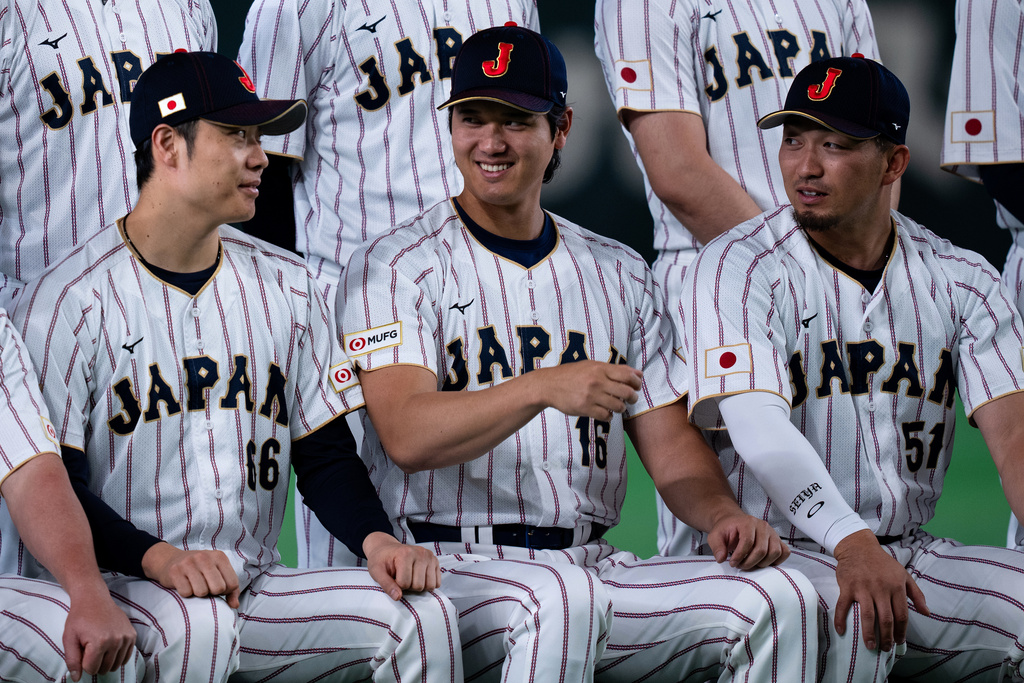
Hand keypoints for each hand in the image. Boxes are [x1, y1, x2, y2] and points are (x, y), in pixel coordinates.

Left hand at [63, 591, 135, 681]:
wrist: (94, 599)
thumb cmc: (79, 618)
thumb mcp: (69, 639)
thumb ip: (72, 660)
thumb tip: (77, 679)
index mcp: (99, 642)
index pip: (91, 669)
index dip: (83, 663)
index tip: (82, 651)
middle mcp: (116, 641)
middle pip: (105, 668)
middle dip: (95, 664)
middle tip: (90, 649)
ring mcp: (126, 638)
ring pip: (116, 664)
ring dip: (106, 661)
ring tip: (100, 649)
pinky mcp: (132, 635)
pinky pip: (127, 656)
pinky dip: (118, 657)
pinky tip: (110, 649)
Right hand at [141, 542, 239, 607]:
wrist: (170, 560)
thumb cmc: (199, 570)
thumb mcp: (218, 573)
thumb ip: (231, 589)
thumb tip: (235, 605)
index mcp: (220, 557)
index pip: (232, 583)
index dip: (226, 591)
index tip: (216, 587)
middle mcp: (205, 557)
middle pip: (218, 588)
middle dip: (212, 593)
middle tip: (205, 587)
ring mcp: (189, 563)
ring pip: (202, 592)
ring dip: (198, 594)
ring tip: (194, 585)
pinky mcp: (175, 571)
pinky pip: (186, 593)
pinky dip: (185, 593)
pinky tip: (184, 584)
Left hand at [363, 532, 441, 599]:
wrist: (386, 548)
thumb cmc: (381, 560)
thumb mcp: (376, 572)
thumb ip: (386, 585)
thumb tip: (398, 597)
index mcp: (405, 554)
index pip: (404, 583)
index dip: (397, 585)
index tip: (393, 577)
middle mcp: (420, 553)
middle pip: (418, 586)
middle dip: (409, 586)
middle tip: (401, 577)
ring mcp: (430, 556)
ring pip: (430, 585)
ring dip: (419, 586)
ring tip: (410, 577)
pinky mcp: (435, 560)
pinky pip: (437, 582)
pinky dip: (428, 584)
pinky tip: (419, 577)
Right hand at [537, 360, 642, 419]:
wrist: (549, 385)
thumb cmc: (572, 374)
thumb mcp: (591, 366)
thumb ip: (613, 369)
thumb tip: (637, 373)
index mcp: (600, 368)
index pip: (627, 375)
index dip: (637, 382)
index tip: (637, 386)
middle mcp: (597, 381)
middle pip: (627, 392)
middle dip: (633, 397)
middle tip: (631, 399)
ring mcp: (591, 395)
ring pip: (618, 406)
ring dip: (621, 408)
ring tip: (616, 406)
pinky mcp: (585, 408)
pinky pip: (606, 416)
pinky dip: (609, 416)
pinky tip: (606, 412)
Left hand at [707, 512, 789, 568]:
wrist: (734, 523)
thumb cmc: (727, 529)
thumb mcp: (715, 535)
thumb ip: (716, 546)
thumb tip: (721, 558)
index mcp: (748, 522)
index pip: (747, 541)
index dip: (740, 555)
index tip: (732, 563)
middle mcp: (763, 526)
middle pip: (762, 550)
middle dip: (750, 562)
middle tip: (740, 565)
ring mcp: (772, 533)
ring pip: (775, 552)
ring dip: (762, 563)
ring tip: (750, 564)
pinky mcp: (778, 540)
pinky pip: (784, 552)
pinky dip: (776, 560)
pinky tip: (764, 562)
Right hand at [833, 530, 928, 650]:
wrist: (858, 547)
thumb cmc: (882, 563)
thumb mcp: (903, 575)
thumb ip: (916, 594)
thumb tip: (927, 613)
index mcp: (896, 587)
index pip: (901, 614)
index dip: (901, 631)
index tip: (899, 642)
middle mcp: (881, 589)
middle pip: (886, 619)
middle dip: (887, 637)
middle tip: (885, 648)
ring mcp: (863, 588)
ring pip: (868, 616)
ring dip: (869, 634)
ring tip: (870, 646)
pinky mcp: (847, 587)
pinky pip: (843, 606)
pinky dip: (840, 619)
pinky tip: (841, 631)